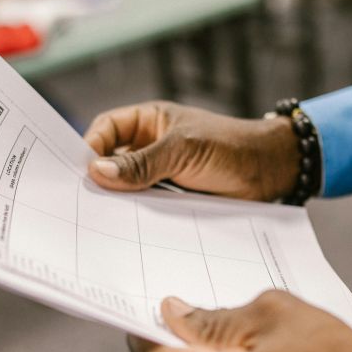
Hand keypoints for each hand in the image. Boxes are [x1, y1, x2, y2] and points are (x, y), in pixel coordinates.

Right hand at [84, 101, 301, 200]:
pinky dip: (137, 217)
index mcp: (148, 122)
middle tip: (83, 200)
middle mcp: (149, 147)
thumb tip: (98, 172)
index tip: (81, 171)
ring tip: (101, 218)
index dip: (90, 147)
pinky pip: (145, 208)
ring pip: (127, 188)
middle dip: (99, 179)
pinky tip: (127, 229)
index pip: (106, 130)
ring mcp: (159, 175)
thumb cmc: (230, 147)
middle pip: (111, 162)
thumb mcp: (182, 150)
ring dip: (118, 202)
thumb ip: (142, 162)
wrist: (269, 173)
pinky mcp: (171, 200)